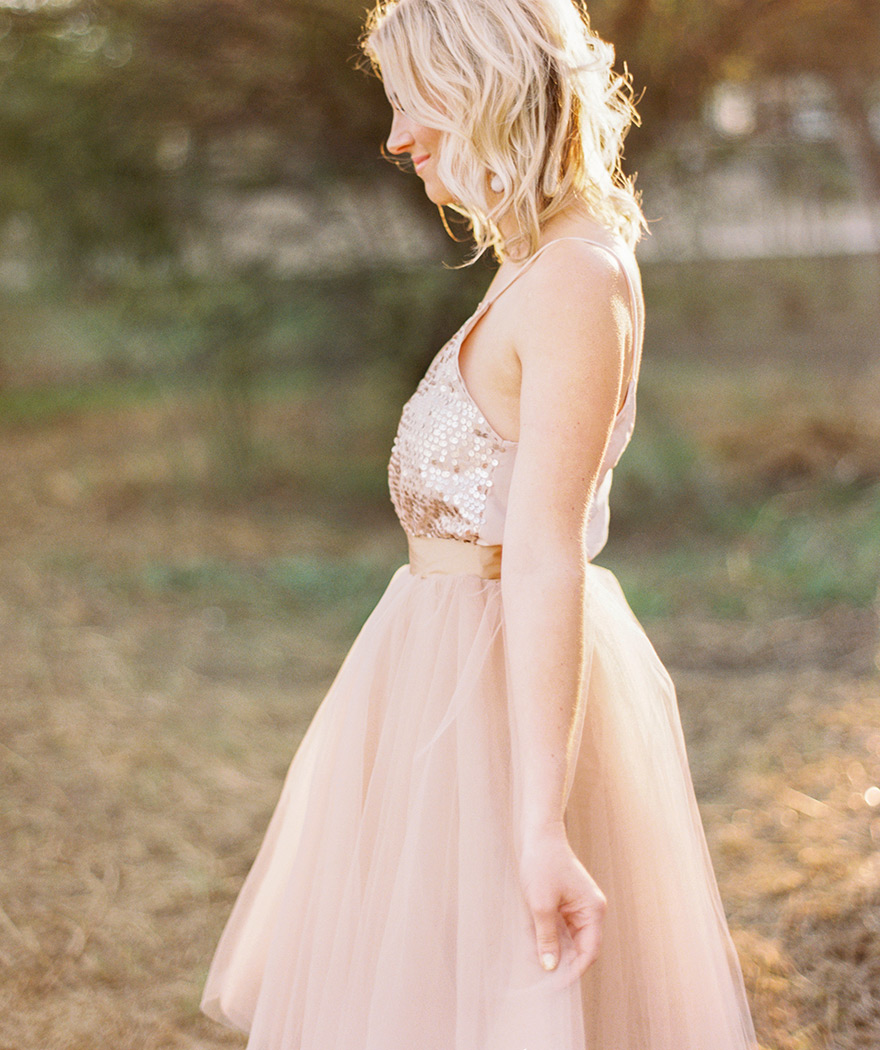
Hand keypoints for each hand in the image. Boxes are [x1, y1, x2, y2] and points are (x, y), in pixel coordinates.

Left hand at [518, 821, 605, 981]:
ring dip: (553, 949)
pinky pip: (561, 927)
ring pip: (569, 939)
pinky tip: (533, 942)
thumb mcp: (541, 904)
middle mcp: (591, 910)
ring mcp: (580, 907)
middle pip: (580, 947)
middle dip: (562, 962)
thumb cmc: (542, 864)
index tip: (554, 986)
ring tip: (533, 962)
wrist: (538, 835)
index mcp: (593, 910)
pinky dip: (548, 936)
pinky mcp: (567, 903)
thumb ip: (547, 937)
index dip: (573, 971)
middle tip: (541, 978)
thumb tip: (550, 967)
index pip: (589, 951)